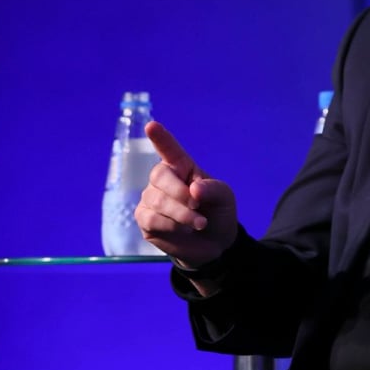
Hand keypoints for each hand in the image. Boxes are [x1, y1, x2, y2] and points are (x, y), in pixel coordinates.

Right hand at [134, 121, 237, 267]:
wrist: (213, 244)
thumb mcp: (224, 198)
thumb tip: (193, 188)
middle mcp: (163, 179)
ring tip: (199, 224)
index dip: (160, 138)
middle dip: (180, 193)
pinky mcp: (145, 220)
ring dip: (181, 215)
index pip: (169, 149)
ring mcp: (150, 199)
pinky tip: (184, 231)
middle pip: (160, 176)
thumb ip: (213, 189)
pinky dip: (172, 226)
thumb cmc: (217, 212)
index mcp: (182, 166)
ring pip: (157, 201)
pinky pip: (152, 220)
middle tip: (197, 207)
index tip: (151, 126)